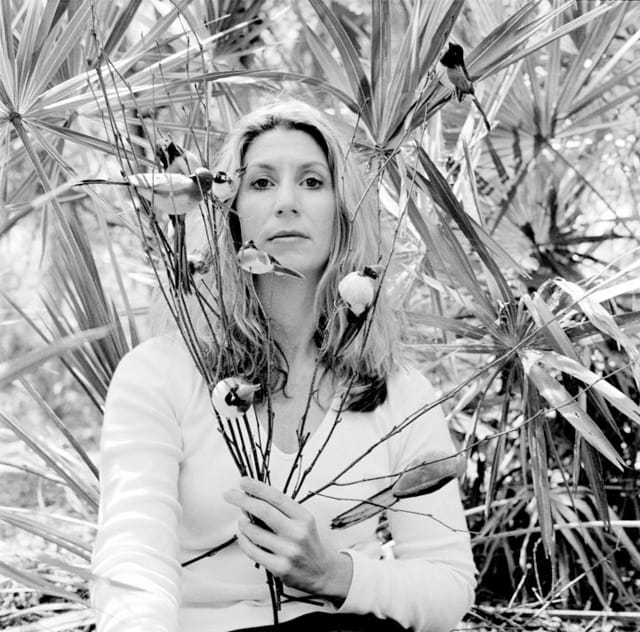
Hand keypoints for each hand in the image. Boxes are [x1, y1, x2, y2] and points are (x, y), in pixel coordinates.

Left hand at [224, 478, 352, 601]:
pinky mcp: (280, 568)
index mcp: (303, 517)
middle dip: (242, 499)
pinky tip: (242, 535)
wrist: (322, 572)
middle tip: (229, 494)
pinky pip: (253, 551)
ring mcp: (288, 551)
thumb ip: (280, 511)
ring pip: (254, 532)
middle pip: (263, 511)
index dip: (257, 487)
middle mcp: (297, 533)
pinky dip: (243, 540)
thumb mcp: (302, 521)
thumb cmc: (308, 543)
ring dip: (242, 523)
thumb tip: (251, 499)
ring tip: (241, 520)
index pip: (276, 497)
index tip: (243, 481)